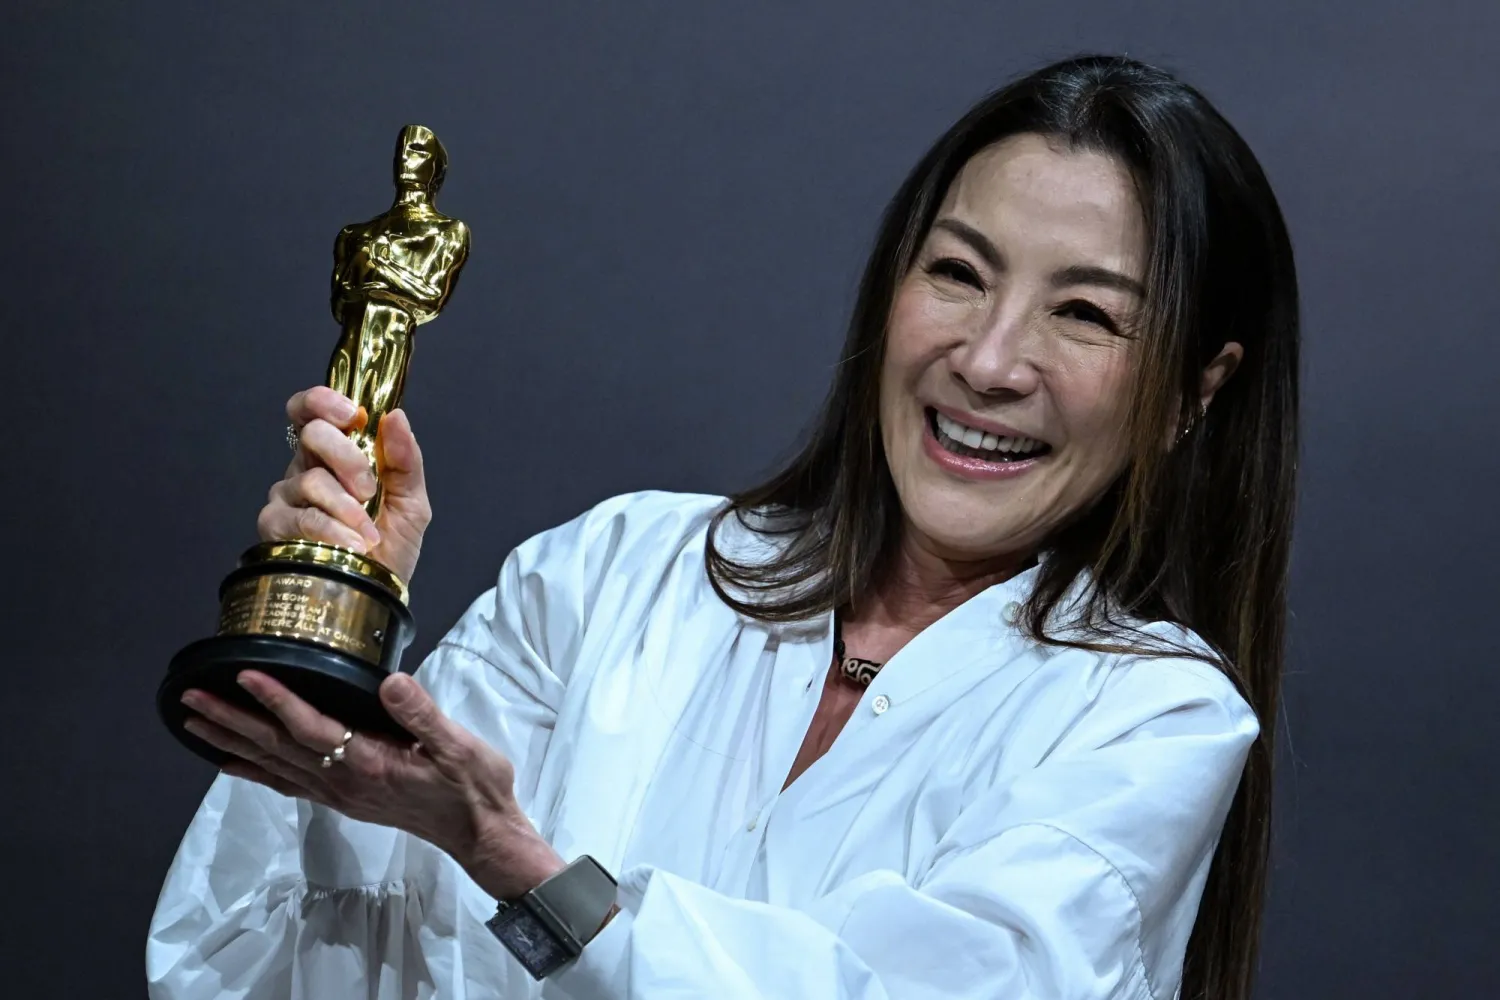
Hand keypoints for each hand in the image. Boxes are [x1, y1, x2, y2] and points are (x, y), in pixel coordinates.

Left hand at [179, 671, 564, 901]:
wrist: (481, 835)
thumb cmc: (474, 788)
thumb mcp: (459, 746)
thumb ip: (422, 715)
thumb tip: (391, 682)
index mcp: (370, 763)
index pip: (310, 727)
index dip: (275, 700)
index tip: (243, 674)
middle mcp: (344, 782)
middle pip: (275, 748)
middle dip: (231, 721)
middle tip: (189, 700)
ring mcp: (340, 794)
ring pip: (273, 766)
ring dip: (231, 743)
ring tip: (195, 722)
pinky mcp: (343, 799)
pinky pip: (286, 783)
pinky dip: (253, 771)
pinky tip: (232, 762)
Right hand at [259, 386, 430, 582]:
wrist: (382, 589)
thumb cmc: (392, 544)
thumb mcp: (412, 501)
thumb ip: (406, 459)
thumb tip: (396, 418)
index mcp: (334, 454)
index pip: (311, 409)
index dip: (324, 401)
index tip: (352, 414)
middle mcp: (305, 468)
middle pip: (312, 435)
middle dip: (348, 457)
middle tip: (370, 488)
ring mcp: (287, 497)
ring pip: (310, 479)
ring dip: (347, 506)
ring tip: (369, 533)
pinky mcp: (275, 527)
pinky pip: (302, 518)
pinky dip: (334, 530)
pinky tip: (354, 545)